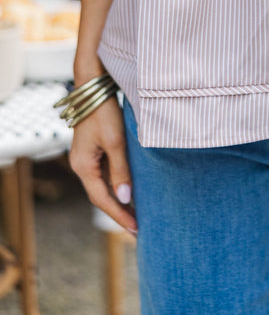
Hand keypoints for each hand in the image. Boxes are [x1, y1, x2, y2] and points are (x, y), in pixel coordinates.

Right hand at [68, 92, 137, 234]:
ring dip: (119, 200)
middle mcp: (82, 165)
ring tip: (137, 214)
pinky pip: (105, 174)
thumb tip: (125, 199)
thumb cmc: (104, 112)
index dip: (119, 216)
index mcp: (84, 166)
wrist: (94, 88)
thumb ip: (120, 171)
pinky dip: (117, 185)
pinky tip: (130, 190)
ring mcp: (87, 158)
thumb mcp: (115, 142)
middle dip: (119, 212)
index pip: (102, 200)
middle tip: (138, 228)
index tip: (136, 229)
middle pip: (101, 196)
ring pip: (103, 186)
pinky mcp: (93, 150)